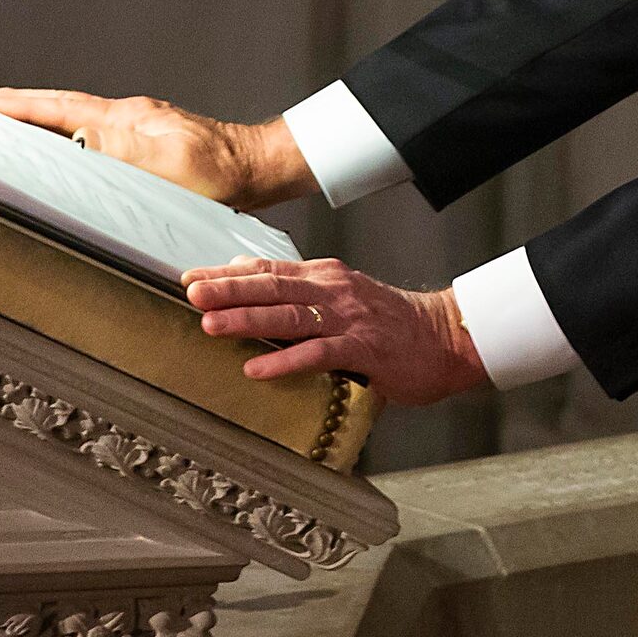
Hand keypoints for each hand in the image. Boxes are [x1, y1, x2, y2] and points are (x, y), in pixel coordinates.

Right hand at [0, 87, 313, 212]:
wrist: (259, 168)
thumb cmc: (223, 173)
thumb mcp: (171, 164)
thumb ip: (123, 150)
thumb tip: (79, 140)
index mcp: (123, 120)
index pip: (55, 107)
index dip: (12, 105)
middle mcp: (125, 118)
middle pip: (56, 107)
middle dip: (12, 105)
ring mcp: (136, 128)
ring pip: (72, 118)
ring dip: (36, 118)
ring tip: (4, 123)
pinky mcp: (147, 144)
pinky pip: (90, 133)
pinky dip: (64, 134)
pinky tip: (62, 146)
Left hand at [180, 256, 487, 407]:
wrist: (447, 337)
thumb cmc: (391, 322)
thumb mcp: (341, 293)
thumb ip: (297, 285)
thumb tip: (248, 270)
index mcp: (325, 276)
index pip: (268, 268)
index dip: (227, 272)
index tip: (190, 276)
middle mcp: (334, 291)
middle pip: (272, 285)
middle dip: (228, 290)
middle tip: (191, 292)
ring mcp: (349, 319)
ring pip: (289, 315)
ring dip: (247, 319)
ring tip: (212, 325)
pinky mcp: (364, 349)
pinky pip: (318, 354)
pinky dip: (285, 361)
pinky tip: (256, 368)